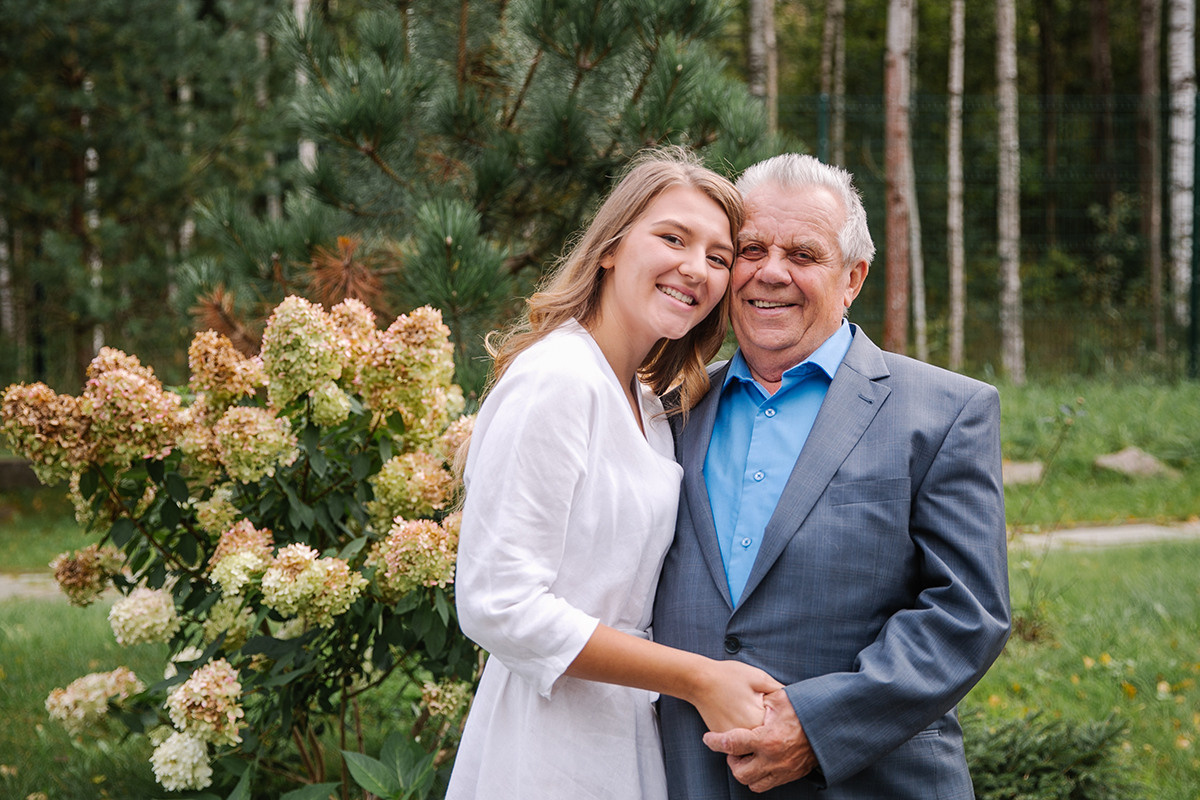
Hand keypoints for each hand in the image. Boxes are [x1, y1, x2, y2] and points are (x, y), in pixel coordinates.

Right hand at [690, 659, 782, 732]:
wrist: (699, 679)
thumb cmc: (729, 675)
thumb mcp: (760, 677)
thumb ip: (779, 690)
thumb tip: (796, 699)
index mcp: (758, 720)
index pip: (777, 725)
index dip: (777, 714)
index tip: (772, 705)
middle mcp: (746, 734)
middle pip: (765, 733)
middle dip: (767, 724)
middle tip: (754, 704)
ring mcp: (732, 737)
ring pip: (751, 737)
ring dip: (753, 728)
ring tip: (743, 706)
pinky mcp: (722, 736)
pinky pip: (737, 735)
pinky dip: (740, 728)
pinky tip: (735, 711)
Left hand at [701, 688, 815, 791]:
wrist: (831, 726)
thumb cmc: (806, 710)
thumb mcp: (780, 698)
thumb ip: (759, 701)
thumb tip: (745, 700)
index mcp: (767, 739)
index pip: (731, 744)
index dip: (715, 742)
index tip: (709, 738)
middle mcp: (773, 759)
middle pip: (739, 771)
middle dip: (731, 759)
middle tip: (733, 747)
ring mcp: (782, 770)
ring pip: (752, 783)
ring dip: (744, 771)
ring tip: (745, 756)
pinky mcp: (790, 776)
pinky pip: (766, 785)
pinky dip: (758, 776)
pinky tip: (759, 761)